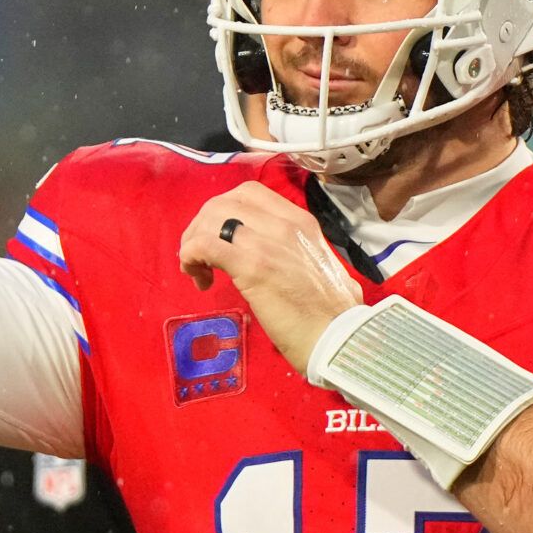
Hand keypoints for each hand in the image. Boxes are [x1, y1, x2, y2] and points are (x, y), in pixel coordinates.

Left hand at [179, 181, 364, 371]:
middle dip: (202, 227)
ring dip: (194, 242)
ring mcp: (267, 241)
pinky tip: (199, 279)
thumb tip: (270, 258)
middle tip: (201, 259)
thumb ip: (291, 252)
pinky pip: (205, 244)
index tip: (220, 240)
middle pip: (223, 202)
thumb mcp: (317, 264)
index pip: (249, 194)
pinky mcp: (252, 265)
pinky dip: (191, 257)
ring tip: (199, 272)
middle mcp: (284, 222)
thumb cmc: (331, 313)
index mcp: (300, 221)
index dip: (224, 212)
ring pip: (211, 218)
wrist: (342, 337)